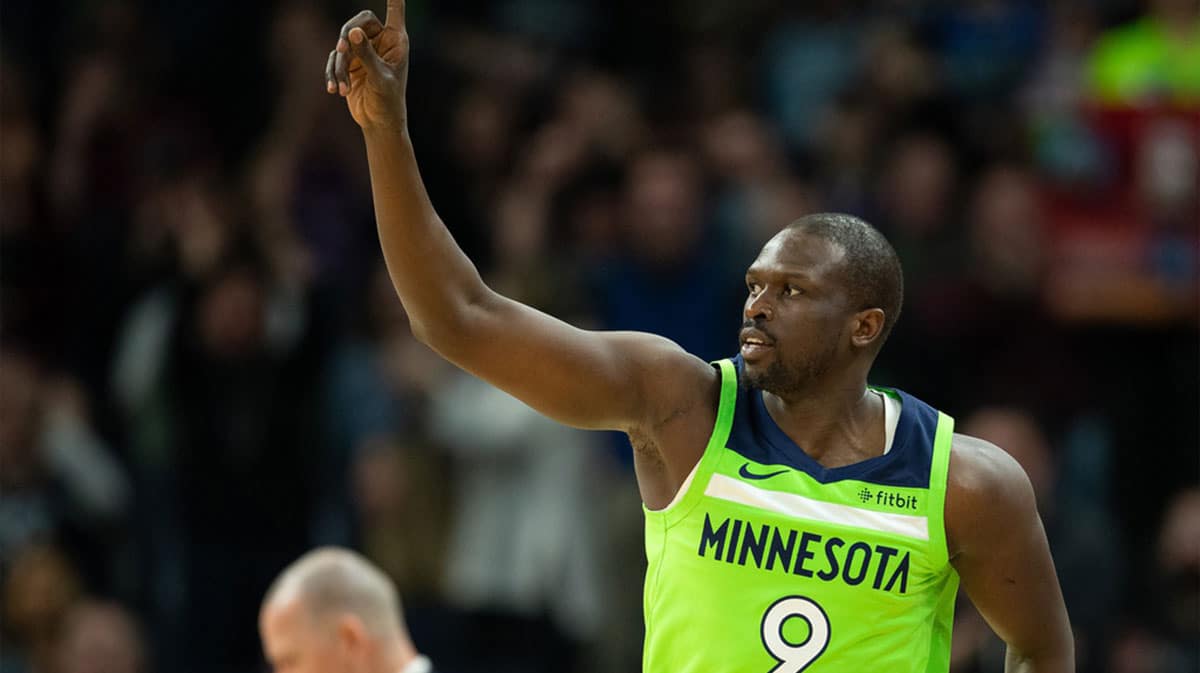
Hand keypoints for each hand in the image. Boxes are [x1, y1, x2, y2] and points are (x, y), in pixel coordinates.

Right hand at [325, 1, 409, 130]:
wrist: (379, 122)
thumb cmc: (388, 100)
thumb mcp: (379, 78)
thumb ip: (366, 54)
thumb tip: (352, 32)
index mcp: (396, 40)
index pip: (394, 11)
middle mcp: (380, 42)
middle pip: (359, 22)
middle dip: (347, 36)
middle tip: (341, 49)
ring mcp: (363, 52)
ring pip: (343, 44)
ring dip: (340, 66)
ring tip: (344, 89)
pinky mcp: (350, 64)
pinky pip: (335, 60)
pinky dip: (333, 74)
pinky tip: (335, 90)